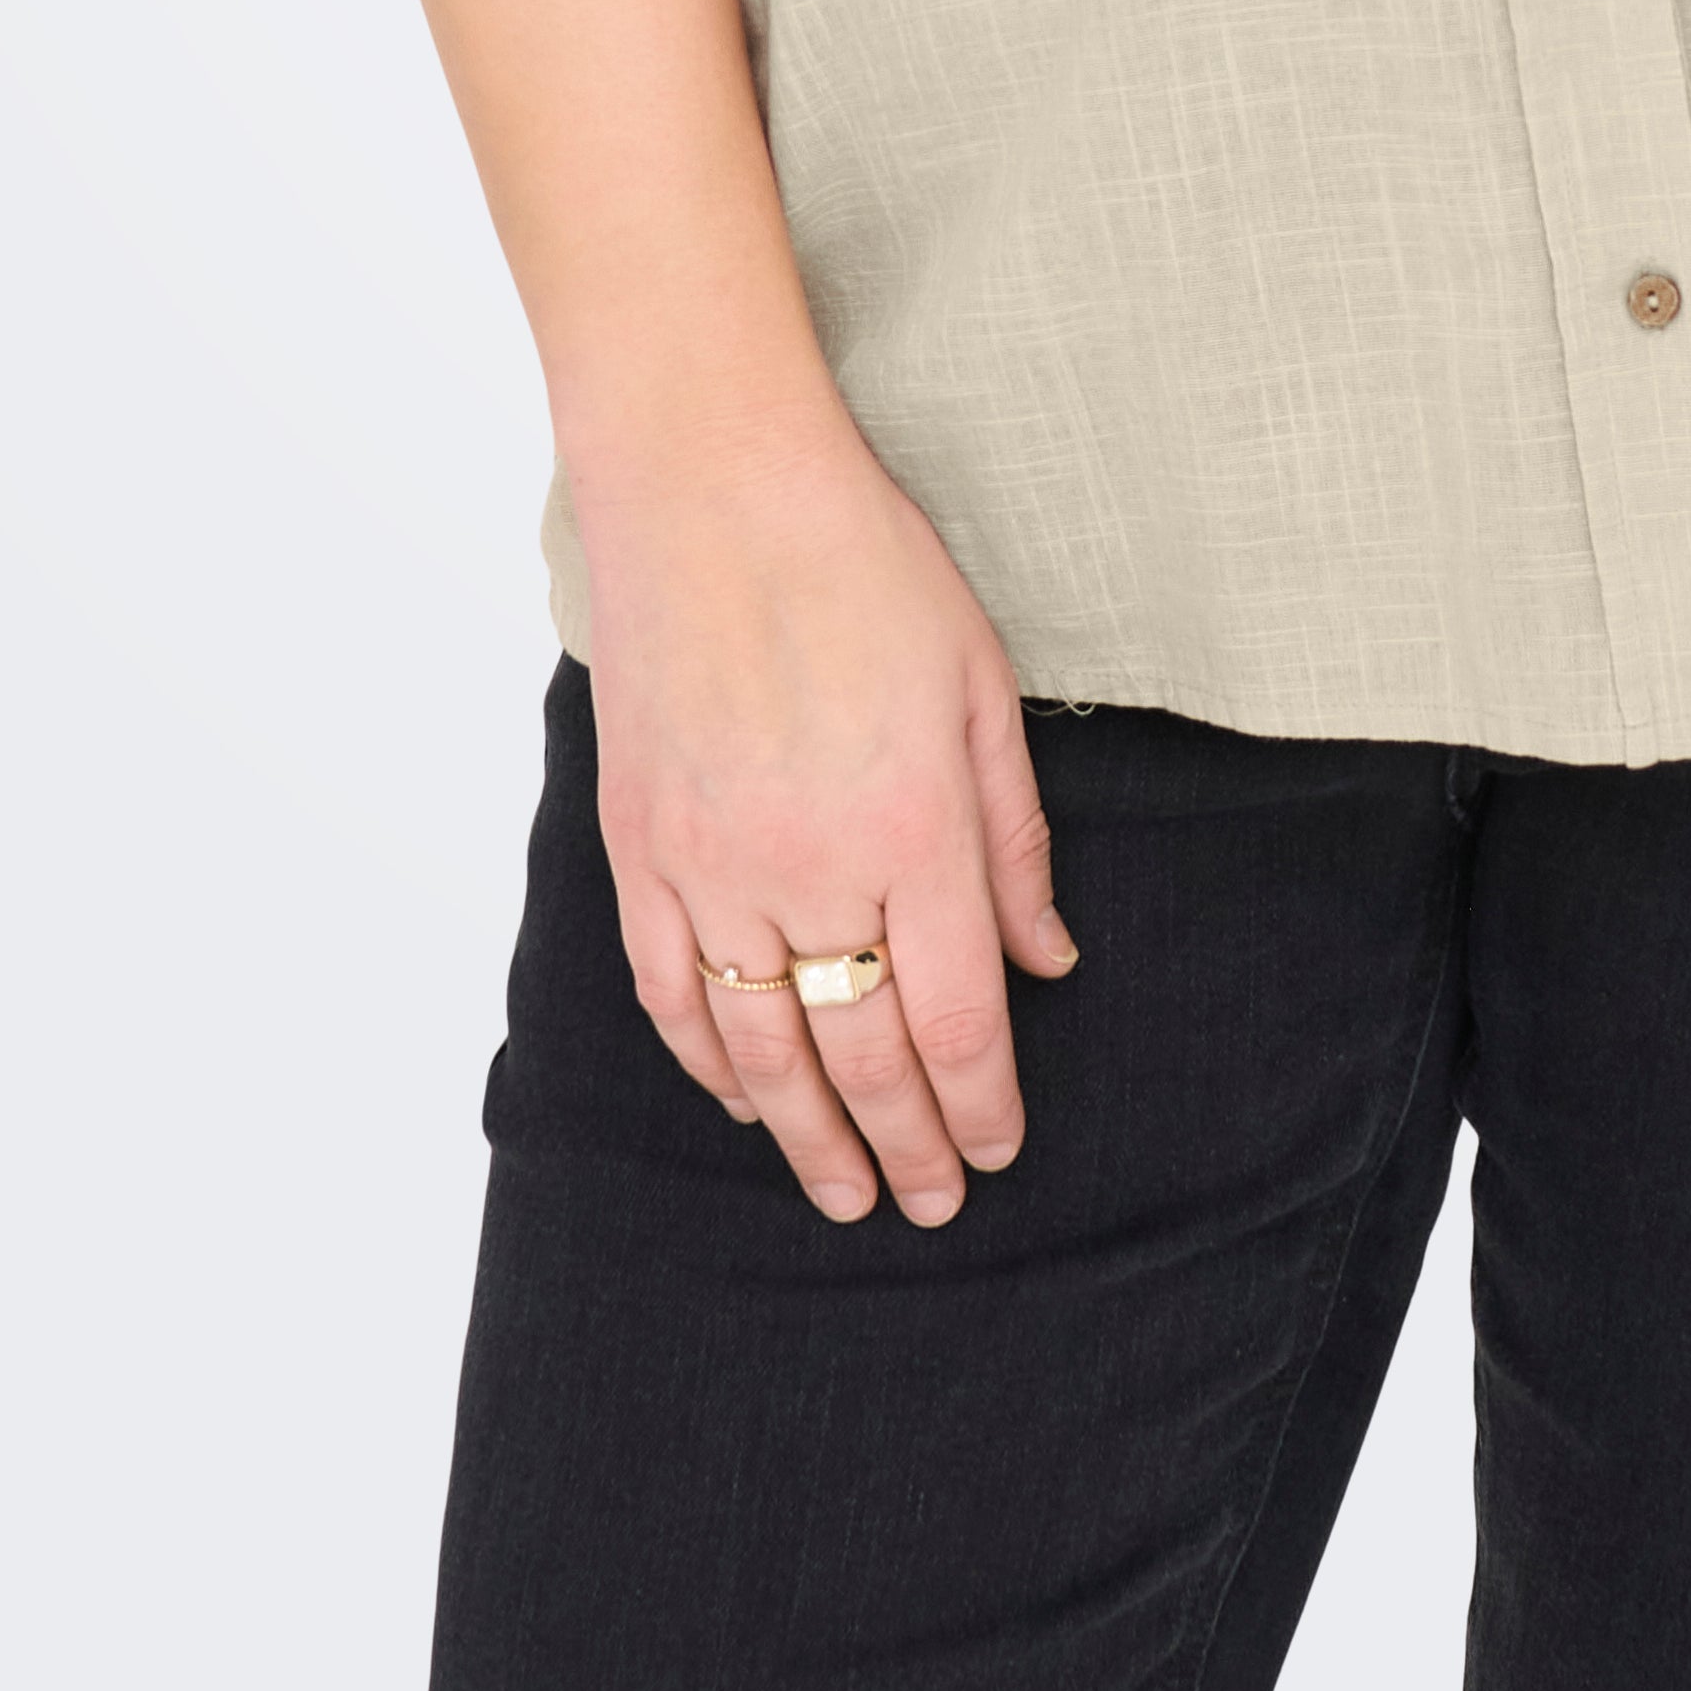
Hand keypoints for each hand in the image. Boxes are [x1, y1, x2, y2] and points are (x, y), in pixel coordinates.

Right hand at [572, 418, 1077, 1222]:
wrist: (711, 485)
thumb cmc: (862, 563)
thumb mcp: (980, 686)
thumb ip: (1014, 838)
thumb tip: (1048, 960)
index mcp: (913, 827)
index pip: (954, 1017)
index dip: (979, 1103)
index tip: (997, 1150)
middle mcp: (810, 869)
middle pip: (863, 1053)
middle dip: (906, 1145)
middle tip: (932, 1204)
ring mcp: (712, 867)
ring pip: (762, 1049)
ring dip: (807, 1136)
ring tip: (844, 1192)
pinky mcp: (642, 848)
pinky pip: (672, 992)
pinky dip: (709, 1063)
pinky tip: (744, 1101)